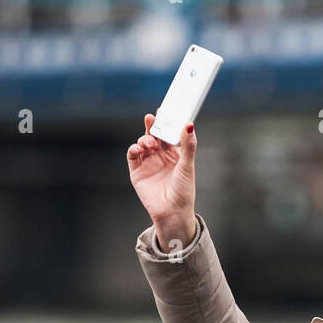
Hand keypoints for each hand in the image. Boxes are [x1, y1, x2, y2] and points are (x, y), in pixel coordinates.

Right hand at [127, 111, 196, 247]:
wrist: (172, 212)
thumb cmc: (183, 191)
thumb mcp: (187, 165)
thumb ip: (188, 145)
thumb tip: (189, 124)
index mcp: (174, 154)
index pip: (168, 133)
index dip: (166, 122)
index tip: (165, 110)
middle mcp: (160, 157)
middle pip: (154, 135)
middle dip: (152, 126)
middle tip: (152, 118)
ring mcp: (148, 163)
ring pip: (143, 143)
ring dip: (144, 138)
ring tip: (149, 142)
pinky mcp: (137, 172)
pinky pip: (133, 155)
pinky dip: (134, 149)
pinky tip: (139, 148)